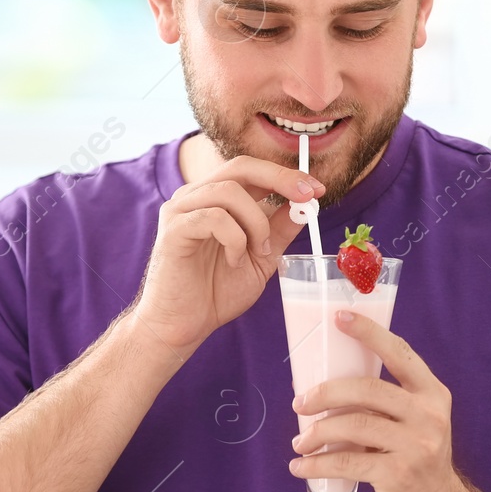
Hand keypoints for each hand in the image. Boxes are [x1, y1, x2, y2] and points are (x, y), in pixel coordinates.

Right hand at [128, 155, 321, 354]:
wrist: (184, 325)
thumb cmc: (217, 291)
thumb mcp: (261, 257)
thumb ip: (278, 230)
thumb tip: (305, 206)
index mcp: (216, 199)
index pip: (252, 170)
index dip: (286, 174)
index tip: (317, 189)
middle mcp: (196, 196)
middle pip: (241, 166)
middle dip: (280, 179)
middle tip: (306, 198)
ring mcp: (181, 210)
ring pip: (229, 191)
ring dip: (256, 222)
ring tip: (258, 251)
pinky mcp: (173, 230)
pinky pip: (213, 218)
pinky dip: (234, 239)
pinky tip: (234, 261)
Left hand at [289, 310, 474, 491]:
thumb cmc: (416, 463)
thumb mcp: (414, 424)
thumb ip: (385, 403)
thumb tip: (323, 386)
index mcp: (432, 394)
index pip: (399, 353)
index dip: (369, 333)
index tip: (340, 318)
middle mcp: (429, 415)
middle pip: (367, 389)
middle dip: (325, 392)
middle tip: (299, 403)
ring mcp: (416, 446)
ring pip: (353, 425)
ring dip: (316, 433)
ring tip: (299, 443)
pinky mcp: (398, 475)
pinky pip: (347, 462)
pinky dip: (317, 464)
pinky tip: (301, 467)